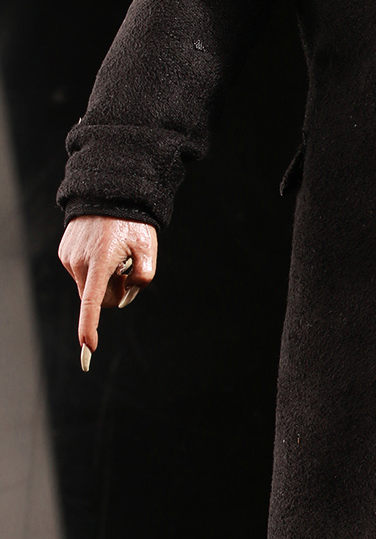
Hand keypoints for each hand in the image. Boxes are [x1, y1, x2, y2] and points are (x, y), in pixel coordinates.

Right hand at [58, 216, 157, 369]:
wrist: (110, 192)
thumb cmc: (132, 222)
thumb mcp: (147, 250)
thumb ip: (142, 278)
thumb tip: (126, 297)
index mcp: (99, 262)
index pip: (92, 302)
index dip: (90, 326)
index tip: (89, 345)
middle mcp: (79, 262)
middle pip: (98, 299)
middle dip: (113, 292)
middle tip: (127, 270)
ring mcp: (69, 257)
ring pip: (89, 286)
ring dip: (103, 279)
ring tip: (113, 253)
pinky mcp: (65, 253)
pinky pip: (82, 273)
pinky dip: (94, 268)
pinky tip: (102, 248)